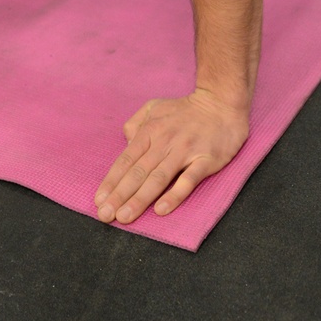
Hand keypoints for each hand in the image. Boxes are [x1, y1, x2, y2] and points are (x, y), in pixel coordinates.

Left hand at [94, 89, 249, 224]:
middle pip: (138, 172)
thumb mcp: (154, 107)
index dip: (112, 182)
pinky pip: (188, 180)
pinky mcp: (205, 159)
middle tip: (105, 215)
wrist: (221, 103)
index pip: (126, 160)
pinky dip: (174, 195)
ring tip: (125, 217)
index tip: (99, 201)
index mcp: (150, 131)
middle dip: (119, 195)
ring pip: (158, 178)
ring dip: (139, 199)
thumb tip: (126, 143)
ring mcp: (184, 151)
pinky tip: (161, 210)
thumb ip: (136, 124)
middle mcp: (164, 141)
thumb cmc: (185, 110)